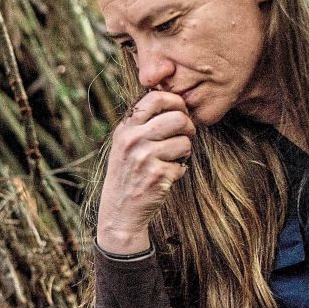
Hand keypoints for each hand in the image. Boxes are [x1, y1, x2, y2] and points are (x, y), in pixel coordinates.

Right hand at [96, 91, 194, 254]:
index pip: (155, 98)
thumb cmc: (128, 172)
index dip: (175, 101)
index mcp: (125, 129)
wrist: (120, 209)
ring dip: (185, 151)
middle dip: (188, 127)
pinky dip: (180, 170)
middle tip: (185, 136)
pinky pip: (183, 164)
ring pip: (185, 141)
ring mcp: (144, 158)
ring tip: (173, 158)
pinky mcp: (157, 176)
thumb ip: (142, 123)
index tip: (180, 111)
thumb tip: (173, 100)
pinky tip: (166, 175)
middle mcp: (132, 141)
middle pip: (178, 118)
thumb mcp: (125, 144)